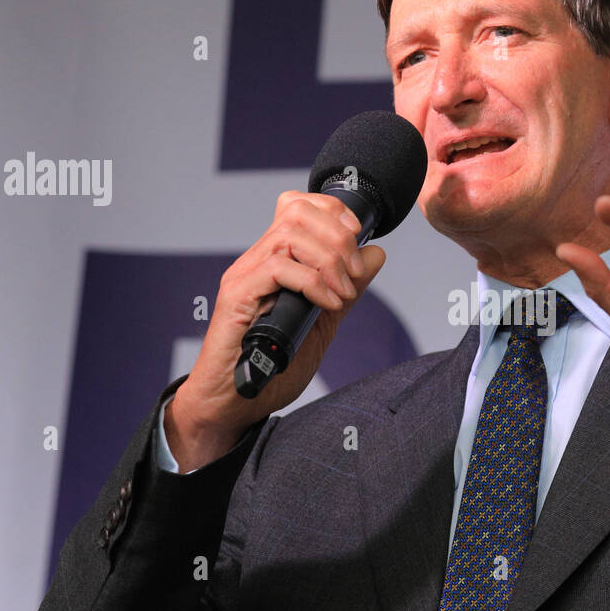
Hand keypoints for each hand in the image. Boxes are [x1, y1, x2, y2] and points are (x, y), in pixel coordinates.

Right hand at [166, 191, 385, 470]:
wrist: (233, 404)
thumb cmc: (271, 367)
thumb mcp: (323, 323)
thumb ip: (346, 289)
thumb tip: (375, 255)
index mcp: (275, 261)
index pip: (299, 207)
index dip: (334, 212)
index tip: (358, 240)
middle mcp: (256, 260)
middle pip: (297, 212)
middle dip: (338, 237)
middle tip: (354, 274)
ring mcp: (244, 275)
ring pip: (289, 235)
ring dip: (329, 260)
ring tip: (342, 292)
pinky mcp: (236, 296)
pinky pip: (277, 268)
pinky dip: (312, 282)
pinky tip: (327, 304)